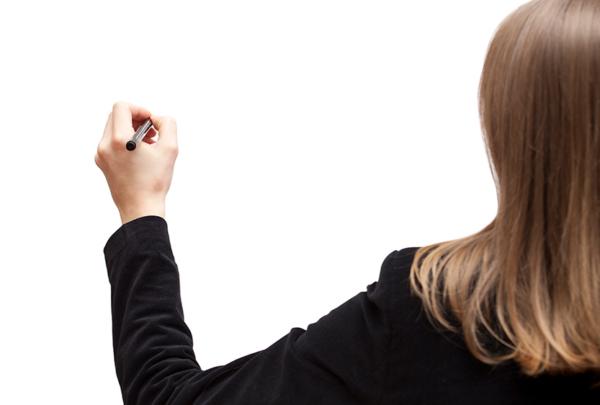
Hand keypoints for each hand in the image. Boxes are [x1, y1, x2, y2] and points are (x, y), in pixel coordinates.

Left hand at [95, 101, 178, 223]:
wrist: (141, 209)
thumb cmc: (155, 182)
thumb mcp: (170, 149)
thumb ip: (168, 125)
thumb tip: (157, 119)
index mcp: (119, 139)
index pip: (122, 107)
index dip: (139, 109)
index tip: (151, 121)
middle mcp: (105, 145)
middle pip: (116, 115)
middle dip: (136, 118)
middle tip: (152, 132)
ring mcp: (101, 154)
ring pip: (113, 128)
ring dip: (131, 129)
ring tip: (148, 144)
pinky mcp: (102, 163)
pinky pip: (111, 142)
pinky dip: (125, 141)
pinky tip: (140, 154)